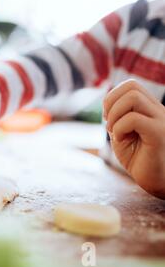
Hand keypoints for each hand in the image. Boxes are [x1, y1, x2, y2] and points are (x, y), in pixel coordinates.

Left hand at [104, 79, 164, 198]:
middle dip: (110, 103)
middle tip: (109, 124)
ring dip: (115, 114)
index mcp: (150, 109)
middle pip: (131, 86)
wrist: (156, 182)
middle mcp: (159, 111)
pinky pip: (134, 119)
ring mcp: (161, 121)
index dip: (112, 97)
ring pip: (133, 97)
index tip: (108, 117)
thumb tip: (107, 101)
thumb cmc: (139, 159)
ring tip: (115, 132)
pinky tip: (121, 140)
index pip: (131, 85)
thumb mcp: (123, 133)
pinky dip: (119, 128)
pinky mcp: (160, 134)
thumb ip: (118, 116)